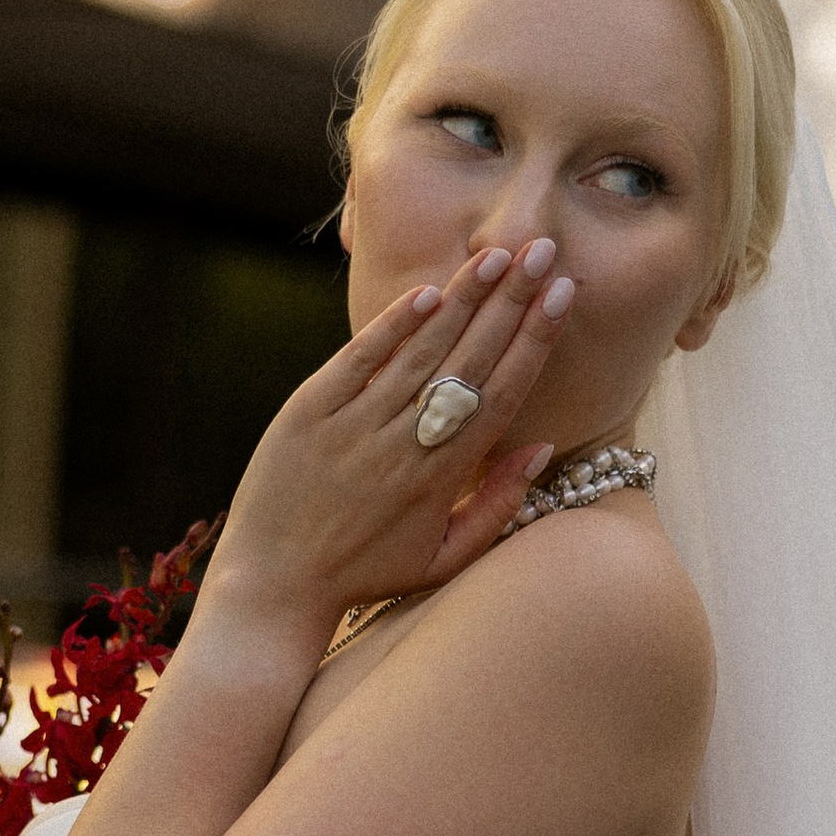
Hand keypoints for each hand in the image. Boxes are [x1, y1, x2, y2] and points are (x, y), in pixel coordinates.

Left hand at [201, 238, 576, 644]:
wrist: (274, 585)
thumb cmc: (364, 574)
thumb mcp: (442, 557)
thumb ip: (498, 505)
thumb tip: (539, 446)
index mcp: (441, 478)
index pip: (501, 393)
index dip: (534, 340)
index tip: (562, 294)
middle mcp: (404, 444)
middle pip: (469, 359)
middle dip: (510, 301)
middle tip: (542, 250)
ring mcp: (354, 425)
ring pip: (419, 351)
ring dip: (462, 300)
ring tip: (497, 256)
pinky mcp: (308, 413)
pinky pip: (358, 360)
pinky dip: (392, 326)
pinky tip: (427, 293)